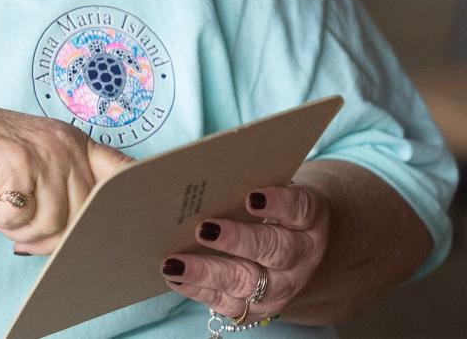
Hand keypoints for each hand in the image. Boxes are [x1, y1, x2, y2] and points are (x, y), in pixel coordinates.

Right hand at [0, 102, 129, 254]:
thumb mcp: (35, 163)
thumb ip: (64, 190)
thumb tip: (87, 240)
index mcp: (75, 143)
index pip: (121, 169)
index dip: (136, 194)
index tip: (145, 213)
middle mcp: (66, 145)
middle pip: (83, 217)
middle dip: (51, 233)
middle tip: (21, 220)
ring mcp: (43, 153)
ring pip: (53, 224)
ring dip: (22, 227)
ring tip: (3, 203)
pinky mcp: (17, 164)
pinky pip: (22, 219)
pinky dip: (2, 219)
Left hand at [160, 184, 330, 322]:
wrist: (290, 242)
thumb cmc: (265, 203)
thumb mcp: (266, 184)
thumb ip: (235, 172)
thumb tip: (158, 158)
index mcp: (308, 217)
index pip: (299, 208)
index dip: (278, 203)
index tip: (252, 196)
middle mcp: (301, 254)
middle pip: (275, 250)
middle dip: (238, 240)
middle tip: (204, 228)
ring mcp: (281, 286)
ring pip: (248, 283)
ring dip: (209, 272)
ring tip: (176, 261)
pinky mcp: (257, 307)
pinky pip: (228, 303)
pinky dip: (198, 290)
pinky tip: (174, 276)